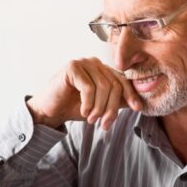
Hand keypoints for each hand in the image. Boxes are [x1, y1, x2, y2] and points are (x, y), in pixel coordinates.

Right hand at [27, 58, 141, 130]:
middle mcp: (94, 62)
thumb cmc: (73, 107)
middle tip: (104, 124)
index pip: (122, 80)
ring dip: (99, 107)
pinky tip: (83, 111)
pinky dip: (88, 103)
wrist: (49, 111)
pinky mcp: (72, 67)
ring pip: (103, 87)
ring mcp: (83, 62)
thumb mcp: (100, 105)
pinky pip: (89, 87)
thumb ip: (116, 101)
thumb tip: (138, 104)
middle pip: (114, 85)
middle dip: (111, 108)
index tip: (137, 108)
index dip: (131, 94)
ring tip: (92, 119)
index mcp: (102, 69)